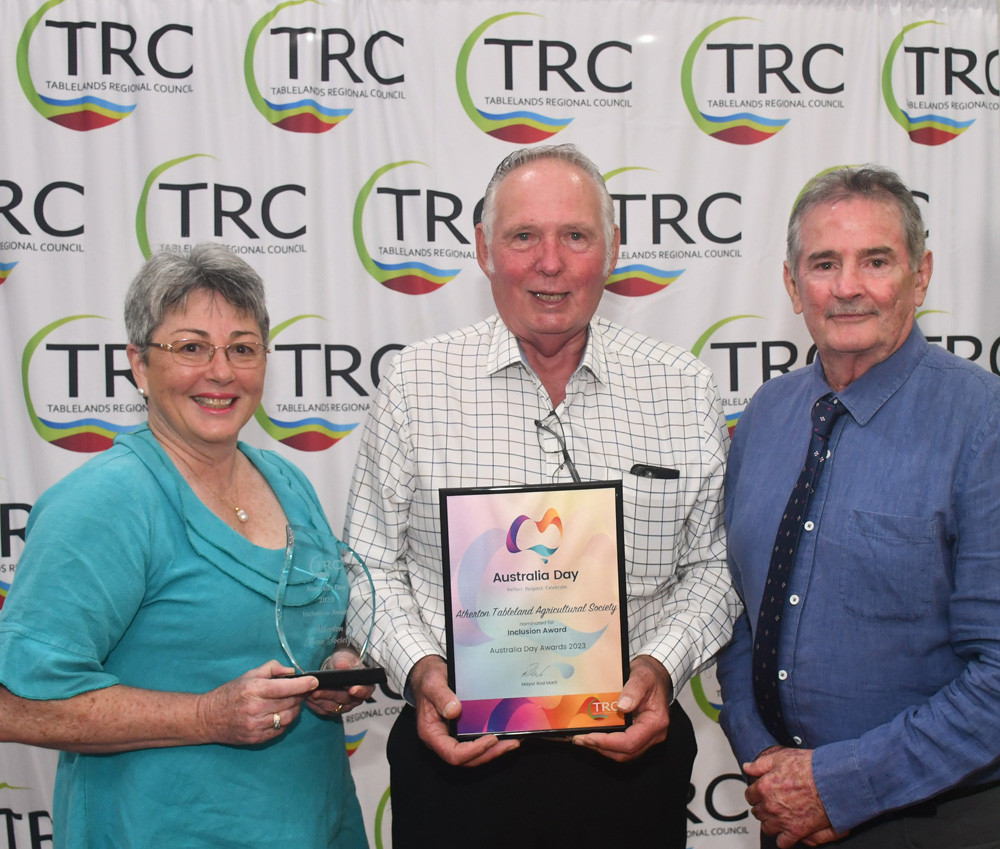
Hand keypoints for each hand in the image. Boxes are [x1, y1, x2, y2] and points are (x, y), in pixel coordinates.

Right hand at [196, 659, 317, 745]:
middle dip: (299, 696)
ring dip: (294, 710)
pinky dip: (285, 722)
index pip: (285, 687)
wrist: (208, 718)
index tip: (314, 681)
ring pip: (288, 718)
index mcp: (254, 690)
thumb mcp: (249, 675)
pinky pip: (280, 730)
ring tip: (291, 703)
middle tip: (301, 691)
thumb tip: (292, 672)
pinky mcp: (256, 739)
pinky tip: (280, 714)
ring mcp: (256, 726)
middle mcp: (256, 708)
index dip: (303, 685)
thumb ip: (272, 669)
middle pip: (290, 703)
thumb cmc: (230, 693)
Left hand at [307, 648, 375, 716]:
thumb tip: (343, 666)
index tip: (352, 690)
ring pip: (332, 707)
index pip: (366, 691)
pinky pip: (323, 711)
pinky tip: (308, 698)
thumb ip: (344, 662)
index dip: (360, 692)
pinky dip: (315, 705)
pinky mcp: (332, 710)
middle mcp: (356, 698)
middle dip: (330, 695)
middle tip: (318, 691)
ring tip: (309, 693)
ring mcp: (344, 706)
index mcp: (365, 685)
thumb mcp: (344, 658)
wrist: (334, 668)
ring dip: (320, 700)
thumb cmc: (343, 662)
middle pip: (345, 700)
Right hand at [409, 655, 519, 766]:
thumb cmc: (428, 680)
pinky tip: (506, 734)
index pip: (452, 754)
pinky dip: (492, 743)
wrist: (429, 675)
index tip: (491, 739)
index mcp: (432, 734)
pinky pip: (476, 743)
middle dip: (490, 753)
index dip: (473, 751)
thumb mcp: (433, 684)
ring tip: (513, 741)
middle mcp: (442, 740)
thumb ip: (441, 696)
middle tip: (511, 743)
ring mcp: (452, 737)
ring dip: (494, 751)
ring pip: (474, 755)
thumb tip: (454, 711)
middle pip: (467, 759)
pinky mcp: (461, 732)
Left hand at [573, 654, 671, 761]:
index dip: (608, 742)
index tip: (590, 736)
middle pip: (626, 752)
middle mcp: (653, 734)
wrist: (656, 674)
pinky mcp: (639, 735)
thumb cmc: (651, 675)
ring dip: (602, 748)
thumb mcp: (642, 677)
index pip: (631, 741)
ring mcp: (647, 737)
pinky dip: (607, 744)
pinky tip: (593, 736)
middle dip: (601, 747)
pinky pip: (623, 746)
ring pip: (624, 753)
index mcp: (656, 722)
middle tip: (580, 739)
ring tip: (583, 739)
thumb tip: (622, 706)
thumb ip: (633, 690)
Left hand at [744, 747, 847, 847]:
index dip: (755, 793)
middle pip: (757, 812)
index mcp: (765, 787)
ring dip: (770, 822)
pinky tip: (786, 832)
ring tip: (776, 816)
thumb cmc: (810, 768)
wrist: (831, 781)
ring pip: (767, 827)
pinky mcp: (797, 831)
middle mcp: (771, 806)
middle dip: (762, 807)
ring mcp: (783, 820)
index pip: (749, 795)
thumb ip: (760, 764)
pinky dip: (783, 839)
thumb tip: (748, 767)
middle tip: (770, 803)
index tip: (759, 792)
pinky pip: (783, 842)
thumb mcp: (781, 757)